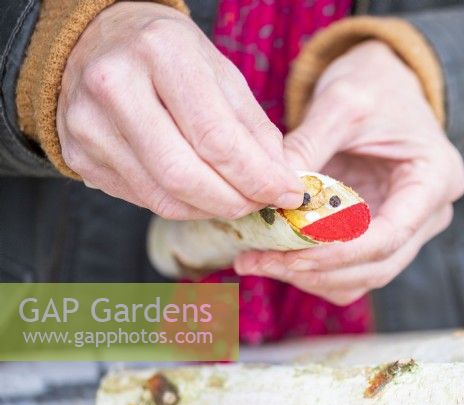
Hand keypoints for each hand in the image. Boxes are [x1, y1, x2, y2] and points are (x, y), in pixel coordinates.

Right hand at [57, 2, 303, 218]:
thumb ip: (255, 129)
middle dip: (236, 201)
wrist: (100, 42)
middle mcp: (113, 86)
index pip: (216, 138)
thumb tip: (282, 183)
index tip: (288, 192)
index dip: (258, 177)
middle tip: (263, 204)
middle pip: (184, 175)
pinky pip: (146, 200)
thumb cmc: (171, 56)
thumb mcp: (222, 74)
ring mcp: (88, 126)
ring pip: (164, 198)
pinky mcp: (80, 157)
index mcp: (160, 52)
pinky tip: (202, 193)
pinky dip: (184, 206)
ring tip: (238, 199)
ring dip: (212, 209)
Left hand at [234, 41, 463, 304]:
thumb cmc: (374, 85)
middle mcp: (430, 215)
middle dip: (315, 270)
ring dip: (310, 277)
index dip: (338, 252)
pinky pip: (349, 270)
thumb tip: (268, 194)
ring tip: (256, 260)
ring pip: (361, 279)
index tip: (288, 251)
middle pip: (377, 267)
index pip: (390, 236)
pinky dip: (313, 269)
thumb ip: (308, 146)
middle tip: (257, 261)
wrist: (386, 85)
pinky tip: (275, 254)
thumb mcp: (342, 102)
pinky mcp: (380, 235)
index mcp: (434, 180)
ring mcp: (407, 230)